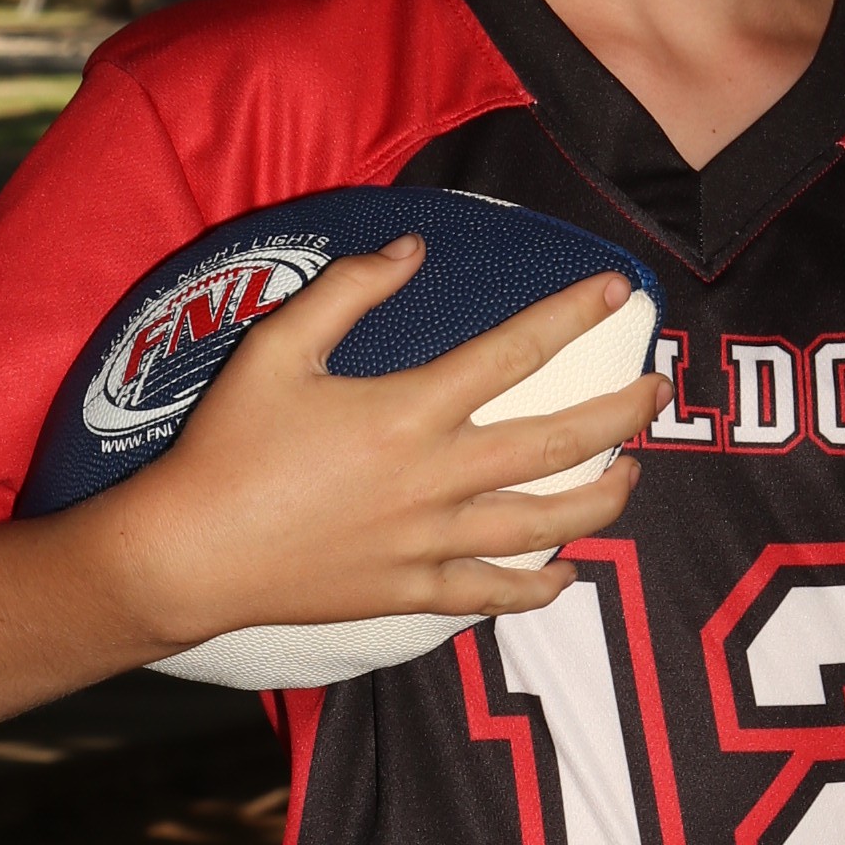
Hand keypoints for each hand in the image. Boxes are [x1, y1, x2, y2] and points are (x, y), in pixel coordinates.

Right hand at [81, 238, 665, 661]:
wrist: (187, 555)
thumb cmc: (226, 444)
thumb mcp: (275, 348)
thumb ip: (348, 290)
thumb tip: (412, 249)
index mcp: (408, 411)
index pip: (516, 352)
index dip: (574, 315)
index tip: (621, 291)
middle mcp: (434, 479)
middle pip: (556, 443)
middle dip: (621, 413)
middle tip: (658, 390)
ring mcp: (428, 544)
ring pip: (545, 526)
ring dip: (601, 500)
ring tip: (630, 476)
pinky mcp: (410, 594)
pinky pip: (495, 595)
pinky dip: (540, 587)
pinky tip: (568, 573)